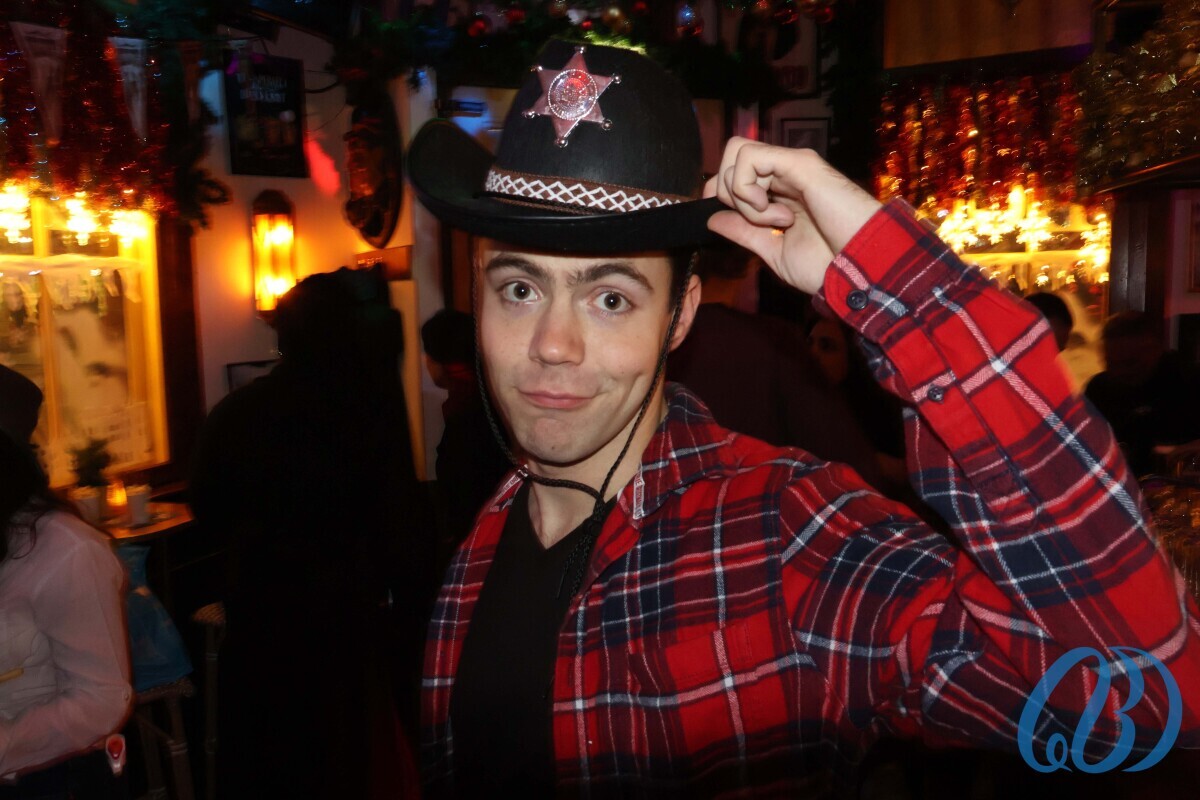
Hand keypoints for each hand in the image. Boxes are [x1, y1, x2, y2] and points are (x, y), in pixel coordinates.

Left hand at [704, 138, 881, 294]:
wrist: (859, 268)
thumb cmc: (827, 264)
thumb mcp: (772, 251)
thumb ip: (744, 232)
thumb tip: (713, 218)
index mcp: (778, 192)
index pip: (732, 173)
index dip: (719, 194)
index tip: (731, 220)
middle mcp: (783, 173)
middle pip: (730, 158)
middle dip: (728, 193)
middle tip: (758, 221)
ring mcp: (791, 165)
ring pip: (738, 152)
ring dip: (742, 194)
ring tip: (774, 220)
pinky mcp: (800, 163)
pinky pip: (751, 157)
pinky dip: (748, 188)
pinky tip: (774, 212)